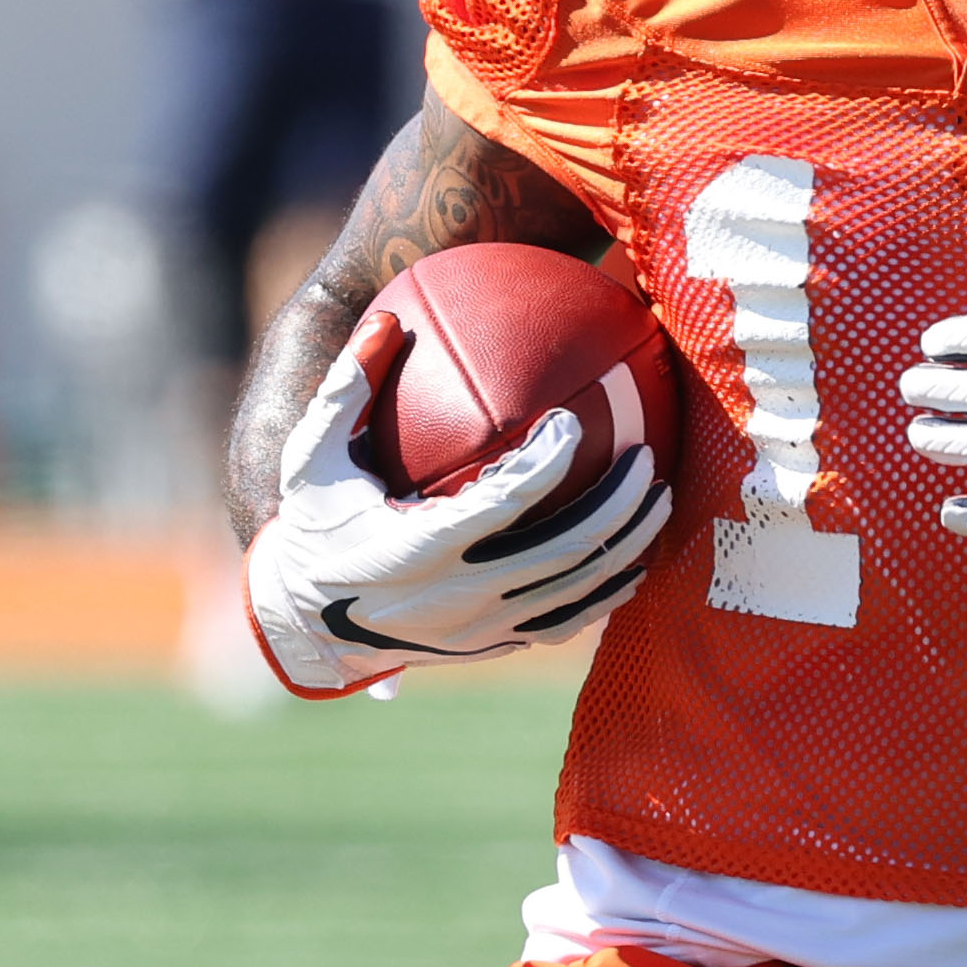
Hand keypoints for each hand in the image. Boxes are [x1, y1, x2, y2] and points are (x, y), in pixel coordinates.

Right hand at [241, 313, 669, 698]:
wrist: (305, 625)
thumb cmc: (312, 529)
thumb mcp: (313, 460)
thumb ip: (346, 391)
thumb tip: (385, 319)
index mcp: (418, 548)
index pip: (503, 504)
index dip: (546, 464)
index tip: (572, 423)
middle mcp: (459, 595)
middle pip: (565, 548)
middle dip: (617, 502)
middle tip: (648, 457)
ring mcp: (483, 628)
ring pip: (580, 588)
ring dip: (629, 541)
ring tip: (662, 496)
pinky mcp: (495, 646)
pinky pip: (569, 622)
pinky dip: (609, 591)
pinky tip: (637, 559)